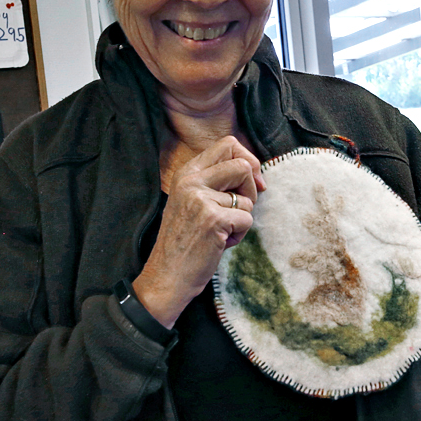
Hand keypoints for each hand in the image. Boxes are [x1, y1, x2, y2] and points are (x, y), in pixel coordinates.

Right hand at [132, 135, 264, 327]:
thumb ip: (215, 181)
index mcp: (187, 172)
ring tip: (220, 232)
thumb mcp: (192, 201)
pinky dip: (240, 234)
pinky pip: (248, 219)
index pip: (228, 144)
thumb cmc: (185, 240)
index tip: (253, 180)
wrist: (167, 276)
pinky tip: (220, 243)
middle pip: (242, 164)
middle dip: (251, 188)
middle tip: (241, 209)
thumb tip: (254, 169)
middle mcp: (191, 181)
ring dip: (242, 219)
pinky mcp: (213, 219)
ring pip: (248, 198)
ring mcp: (201, 199)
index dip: (248, 160)